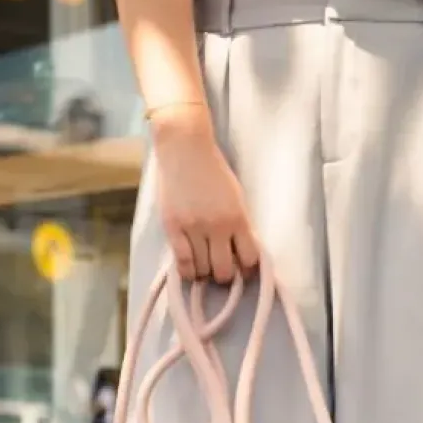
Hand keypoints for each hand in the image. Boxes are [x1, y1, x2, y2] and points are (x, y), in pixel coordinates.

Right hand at [150, 106, 259, 284]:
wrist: (185, 147)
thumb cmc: (213, 170)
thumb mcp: (236, 197)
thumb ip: (240, 224)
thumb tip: (242, 253)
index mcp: (238, 218)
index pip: (249, 258)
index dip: (247, 268)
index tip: (241, 267)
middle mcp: (218, 227)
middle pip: (225, 270)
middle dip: (225, 275)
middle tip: (220, 269)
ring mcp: (193, 228)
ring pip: (203, 270)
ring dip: (205, 273)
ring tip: (203, 266)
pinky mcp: (173, 227)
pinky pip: (182, 262)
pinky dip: (188, 272)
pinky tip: (190, 271)